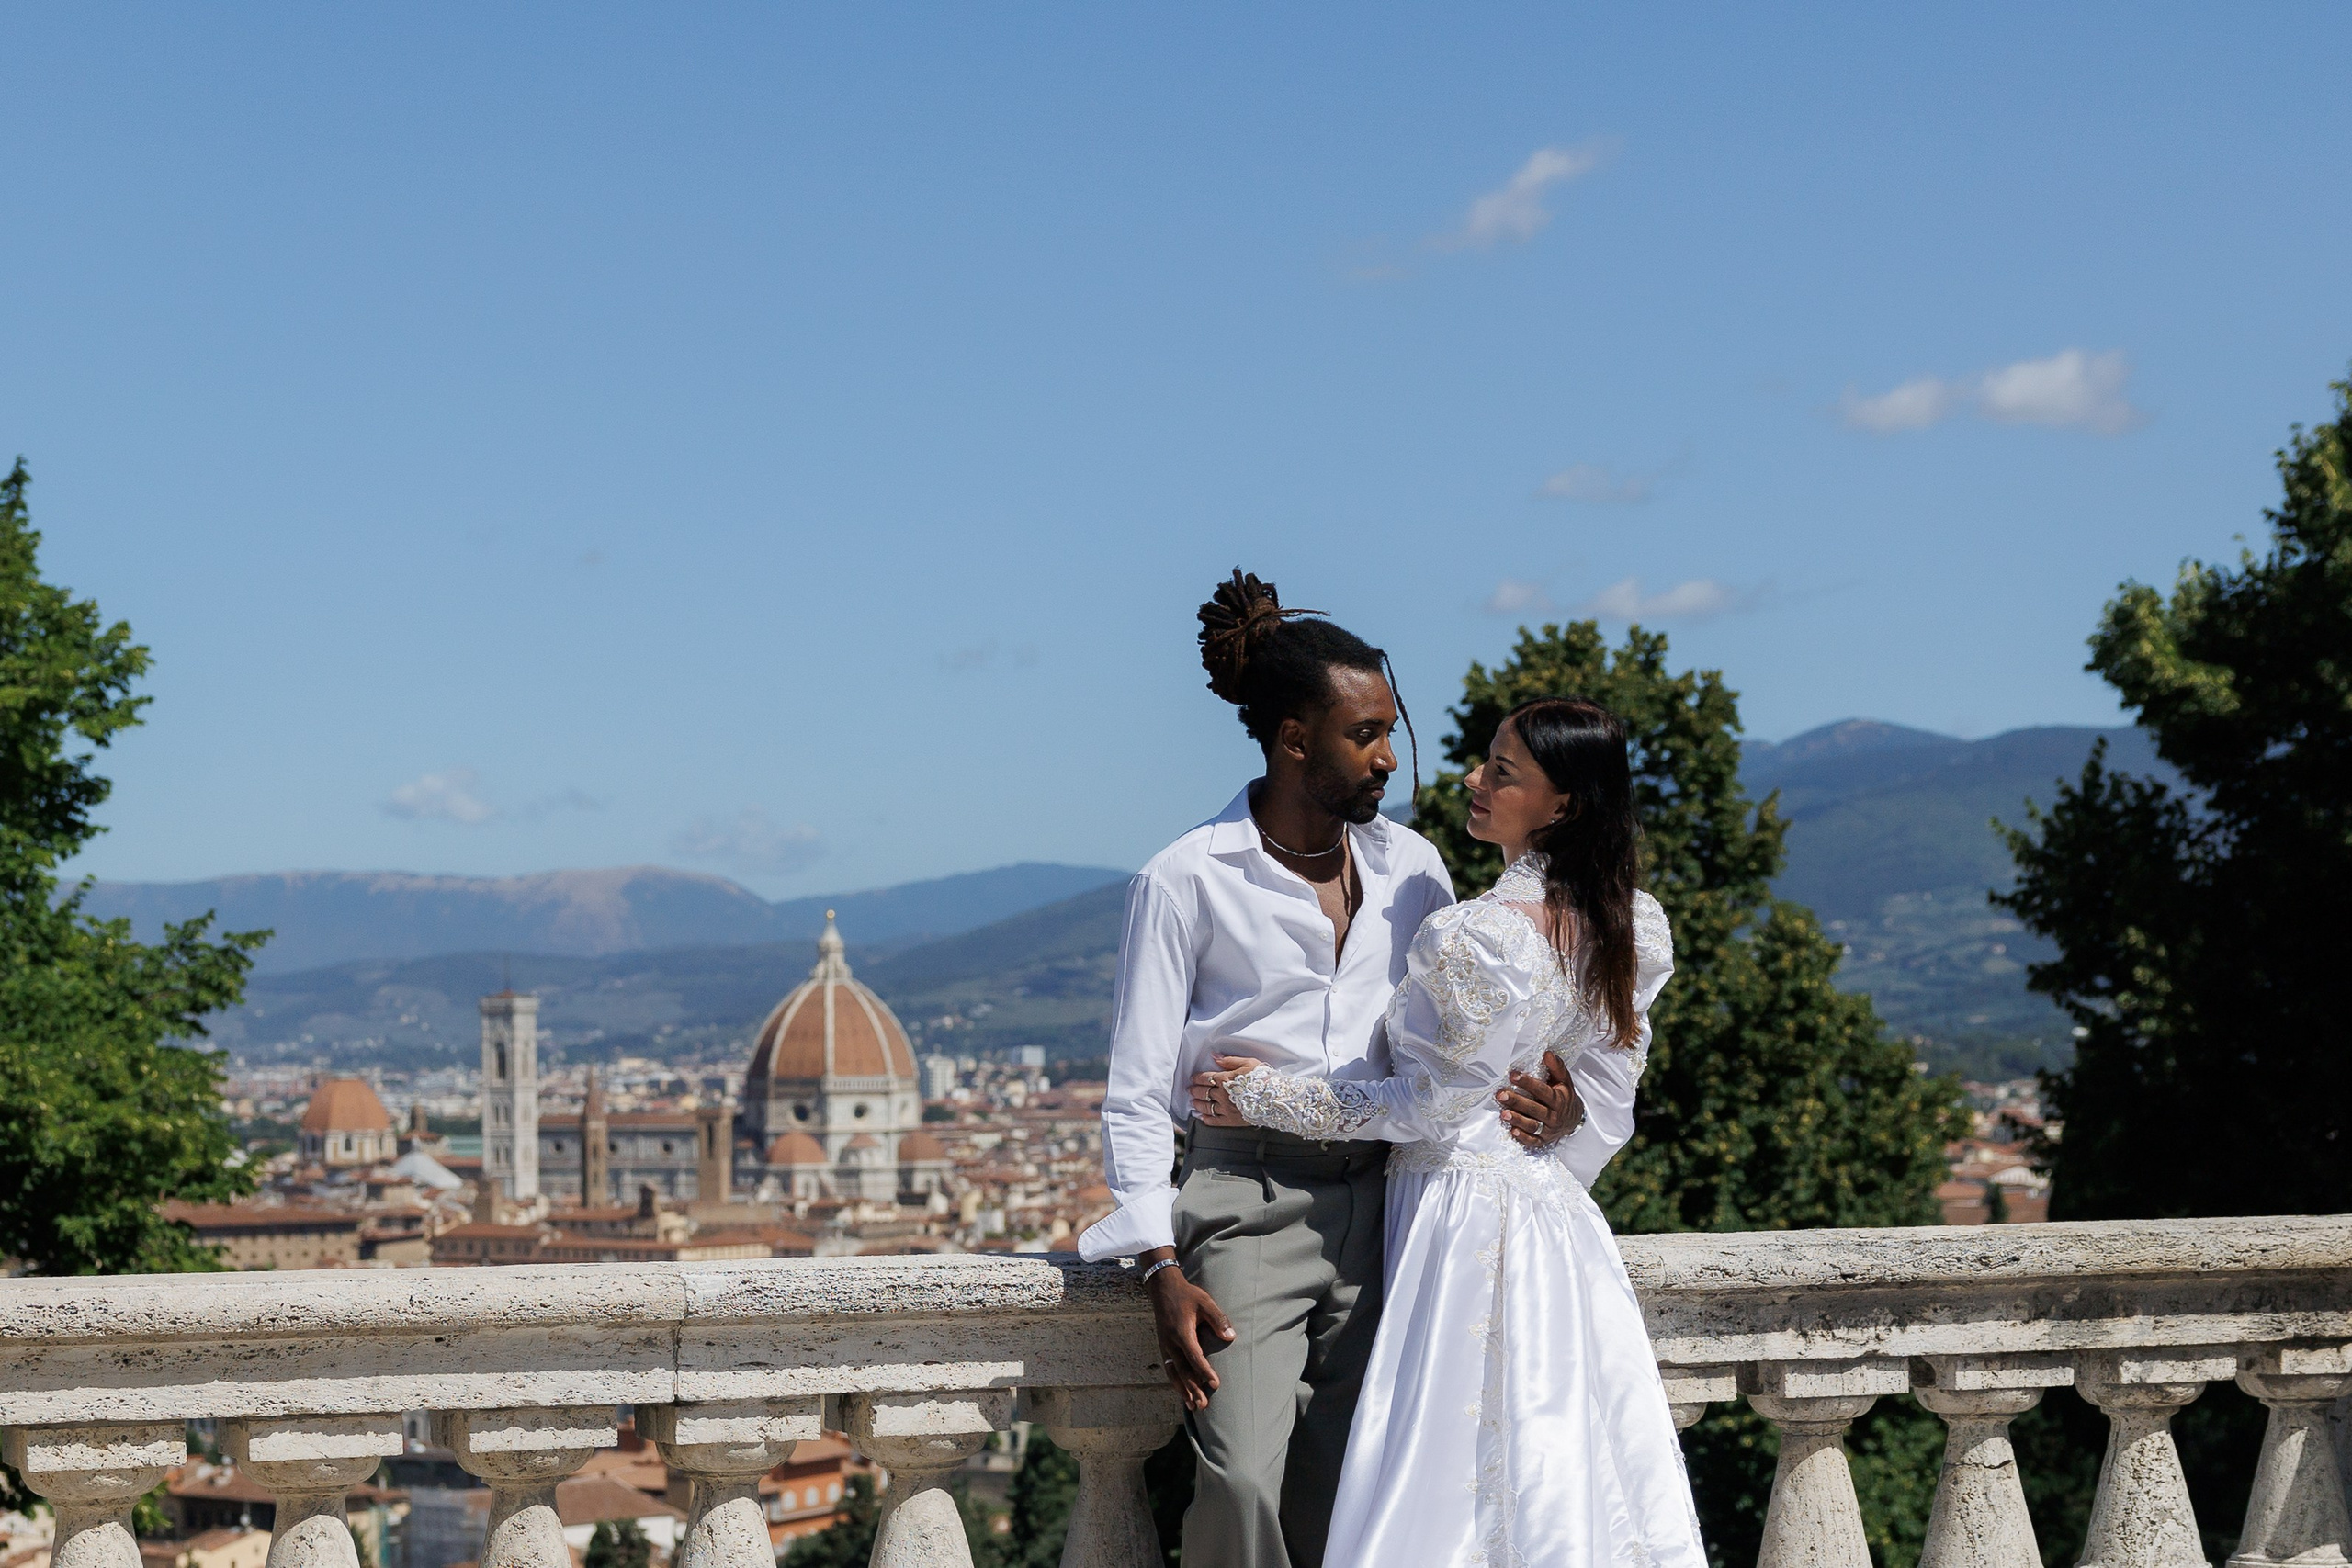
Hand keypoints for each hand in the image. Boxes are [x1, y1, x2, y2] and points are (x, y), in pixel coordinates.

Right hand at [1139, 1247, 1233, 1410]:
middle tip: (1203, 1405)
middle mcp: (1171, 1343)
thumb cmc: (1187, 1295)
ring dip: (1183, 1391)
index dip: (1205, 1372)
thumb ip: (1218, 1319)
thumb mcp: (1205, 1302)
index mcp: (1181, 1332)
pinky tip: (1183, 1393)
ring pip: (1174, 1373)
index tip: (1215, 1384)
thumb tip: (1231, 1336)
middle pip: (1183, 1371)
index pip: (1194, 1357)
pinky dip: (1176, 1383)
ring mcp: (1165, 1346)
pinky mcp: (1163, 1347)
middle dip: (1193, 1389)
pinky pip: (1169, 1369)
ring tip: (1193, 1407)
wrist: (1163, 1289)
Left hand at [1187, 1055, 1263, 1126]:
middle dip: (1194, 1090)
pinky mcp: (1231, 1120)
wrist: (1275, 1099)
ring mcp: (1226, 1109)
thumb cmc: (1264, 1079)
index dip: (1197, 1078)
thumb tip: (1215, 1057)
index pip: (1206, 1078)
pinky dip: (1206, 1120)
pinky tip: (1202, 1118)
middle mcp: (1222, 1094)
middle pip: (1203, 1092)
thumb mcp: (1249, 1063)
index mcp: (1225, 1079)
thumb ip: (1230, 1060)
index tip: (1193, 1078)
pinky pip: (1214, 1121)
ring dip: (1198, 1104)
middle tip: (1190, 1090)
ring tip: (1193, 1102)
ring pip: (1206, 1107)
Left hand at [1499, 1049, 1584, 1148]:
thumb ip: (1556, 1068)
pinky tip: (1512, 1131)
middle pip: (1534, 1109)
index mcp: (1558, 1099)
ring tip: (1503, 1114)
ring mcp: (1548, 1129)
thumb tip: (1547, 1053)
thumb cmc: (1564, 1097)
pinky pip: (1533, 1141)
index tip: (1513, 1075)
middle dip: (1517, 1101)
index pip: (1542, 1091)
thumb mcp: (1564, 1082)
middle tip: (1501, 1095)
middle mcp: (1553, 1115)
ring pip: (1532, 1125)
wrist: (1574, 1120)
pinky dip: (1523, 1137)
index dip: (1528, 1083)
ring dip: (1518, 1120)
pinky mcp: (1543, 1140)